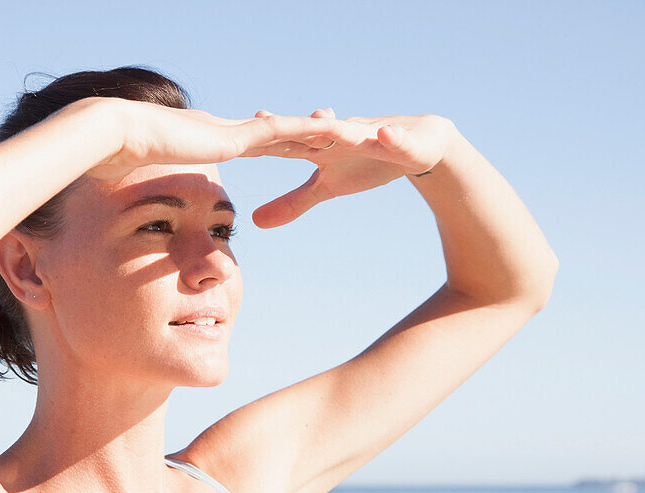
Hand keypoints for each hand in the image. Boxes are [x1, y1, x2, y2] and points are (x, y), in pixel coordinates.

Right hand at [68, 97, 348, 182]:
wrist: (112, 139)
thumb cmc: (119, 164)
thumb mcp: (145, 188)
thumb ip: (155, 196)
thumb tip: (146, 217)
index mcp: (216, 141)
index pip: (261, 144)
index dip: (288, 145)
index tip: (310, 150)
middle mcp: (231, 131)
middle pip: (285, 134)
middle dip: (316, 137)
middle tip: (348, 138)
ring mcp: (235, 131)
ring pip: (293, 130)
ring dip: (326, 133)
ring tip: (361, 135)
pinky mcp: (236, 136)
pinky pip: (285, 133)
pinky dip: (314, 133)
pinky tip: (342, 135)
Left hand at [246, 108, 455, 227]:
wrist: (416, 148)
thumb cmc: (365, 162)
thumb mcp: (327, 188)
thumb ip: (292, 203)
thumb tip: (254, 222)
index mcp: (317, 146)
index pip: (283, 143)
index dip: (257, 143)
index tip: (228, 141)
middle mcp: (338, 134)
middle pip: (310, 130)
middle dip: (288, 125)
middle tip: (261, 119)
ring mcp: (368, 133)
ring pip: (350, 128)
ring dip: (337, 124)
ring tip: (322, 118)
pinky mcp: (399, 138)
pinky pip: (394, 138)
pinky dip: (389, 136)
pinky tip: (385, 136)